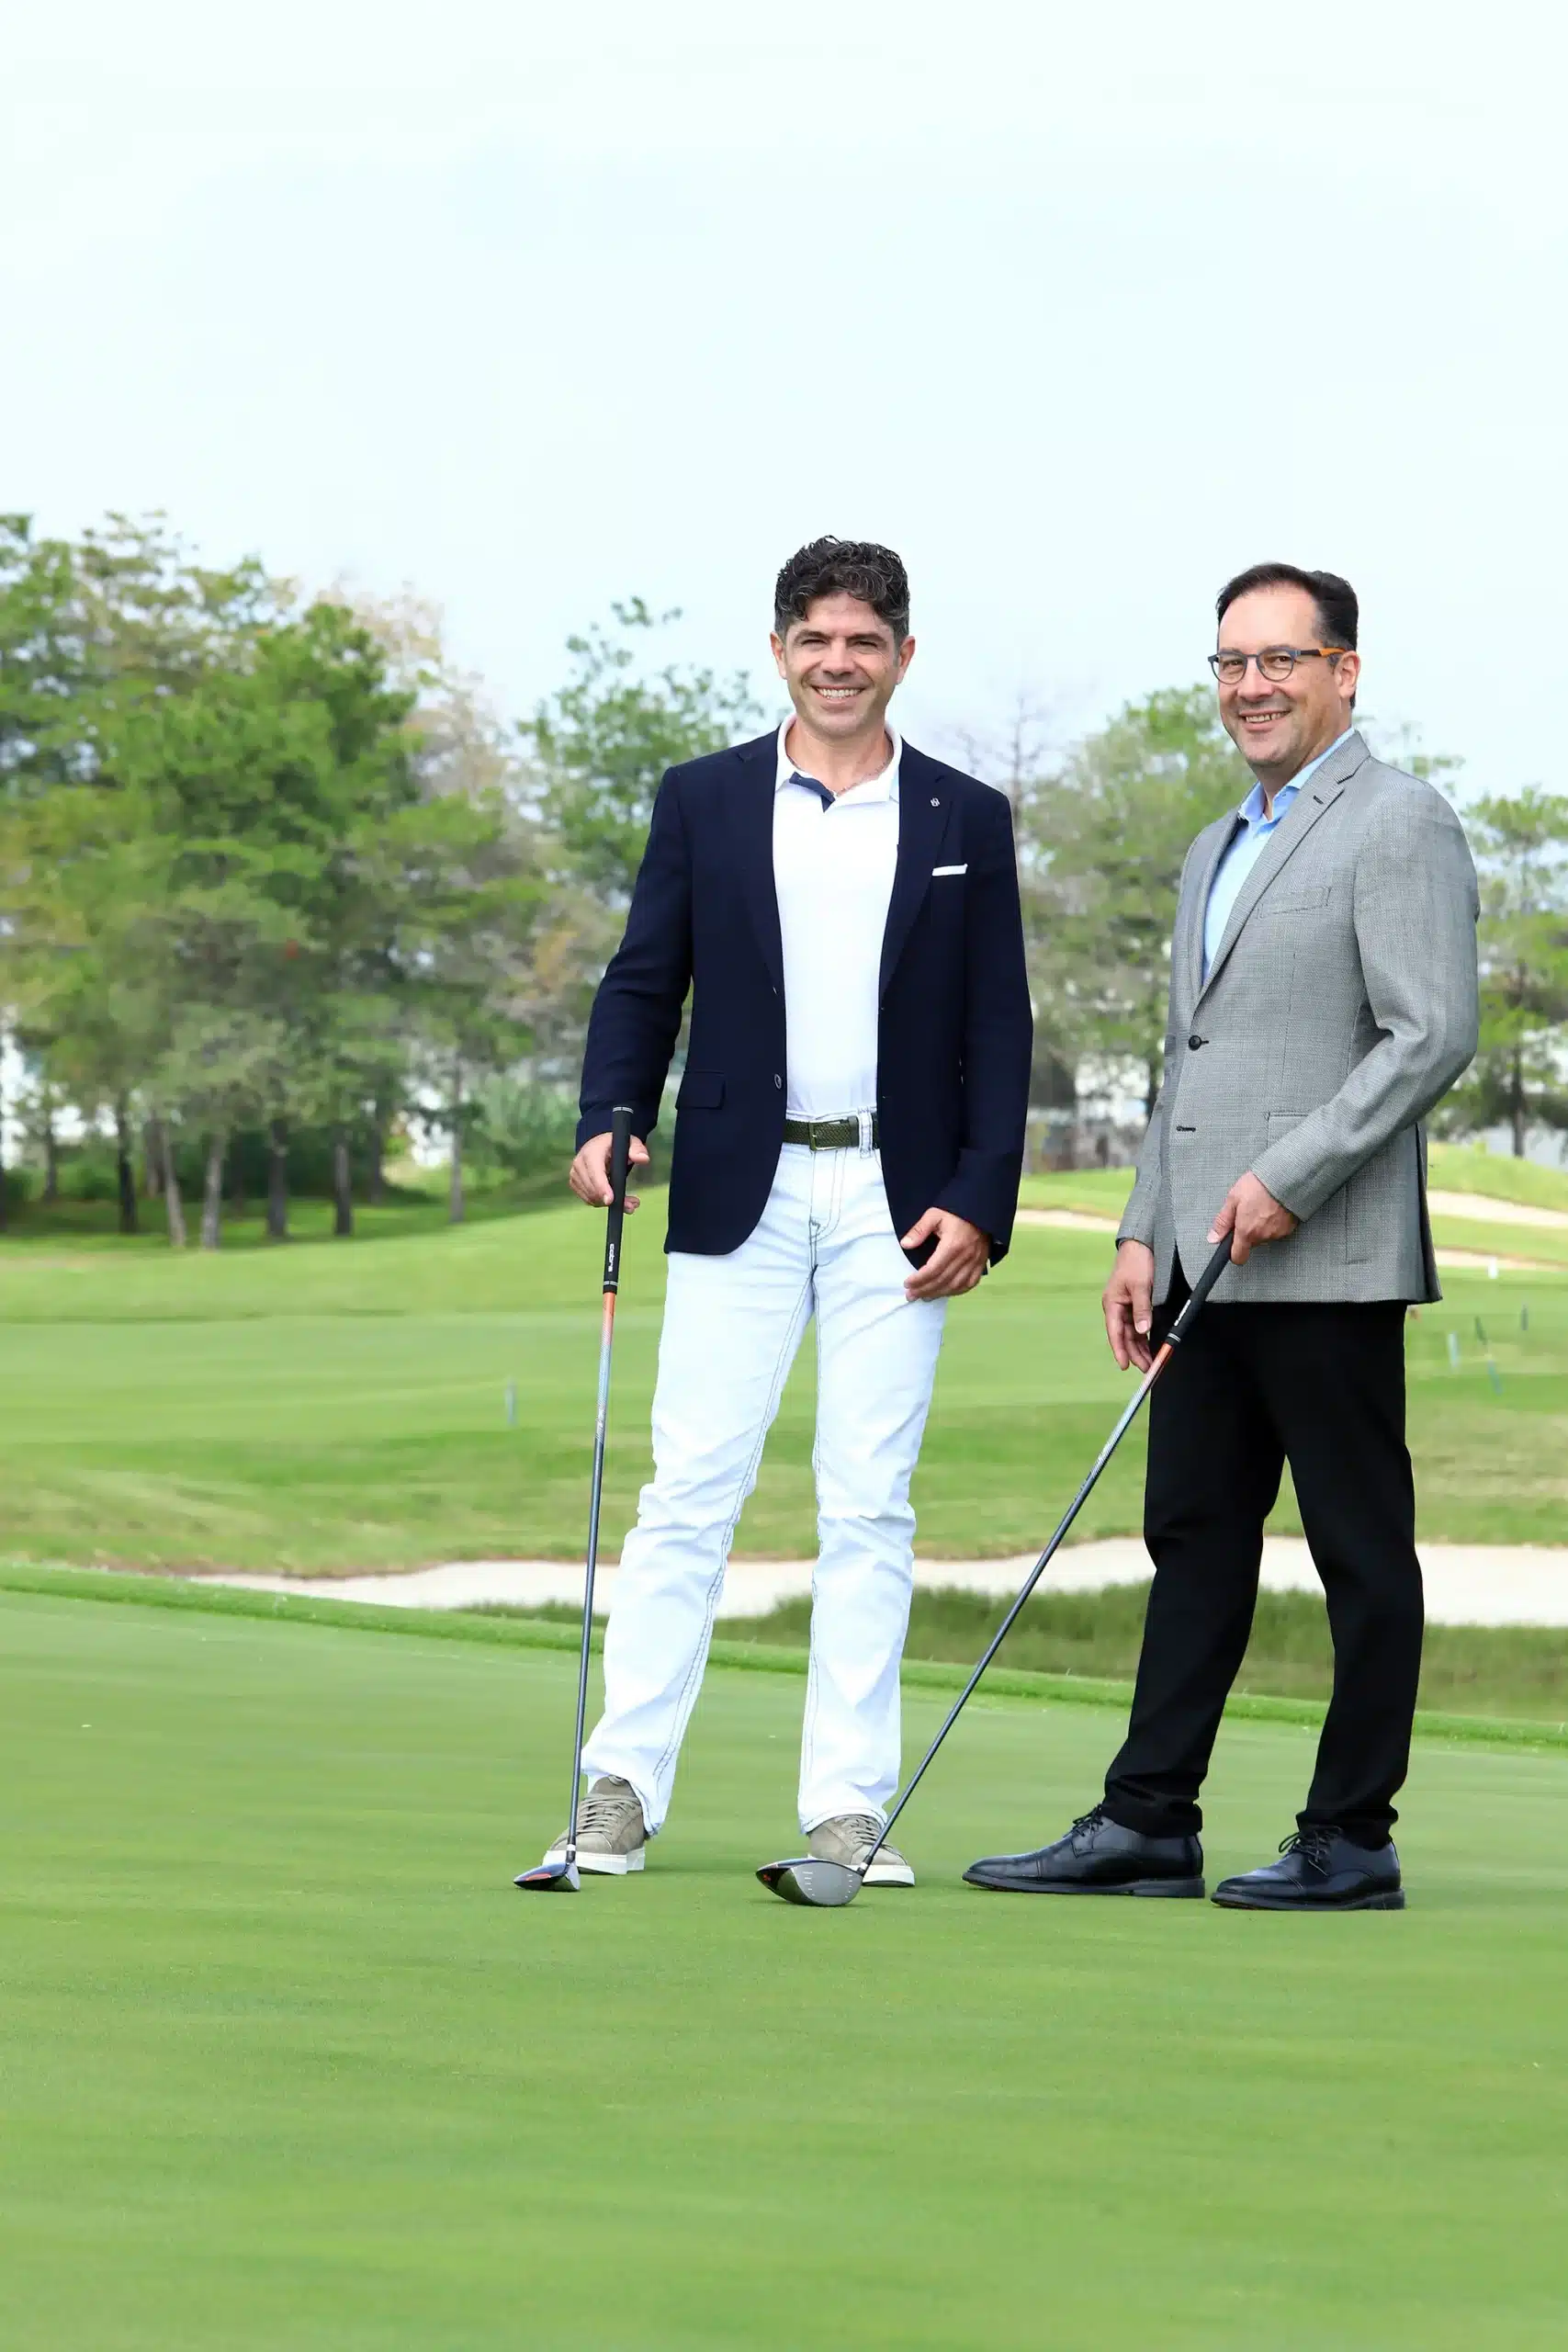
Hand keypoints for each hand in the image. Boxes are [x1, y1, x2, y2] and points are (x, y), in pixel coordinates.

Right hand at [569, 1130, 649, 1211]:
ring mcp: (575, 1175)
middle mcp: (579, 1163)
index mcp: (591, 1152)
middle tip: (634, 1204)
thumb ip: (637, 1149)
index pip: (595, 1172)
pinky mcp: (575, 1184)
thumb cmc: (615, 1144)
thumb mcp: (630, 1142)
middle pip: (593, 1189)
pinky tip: (617, 1201)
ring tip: (630, 1203)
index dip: (602, 1187)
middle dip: (613, 1200)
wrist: (599, 1145)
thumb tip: (643, 1159)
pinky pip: (589, 1200)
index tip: (611, 1200)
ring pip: (591, 1198)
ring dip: (610, 1204)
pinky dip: (603, 1203)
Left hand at [899, 1208, 988, 1300]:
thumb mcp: (934, 1215)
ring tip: (924, 1297)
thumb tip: (905, 1244)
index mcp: (952, 1245)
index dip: (919, 1280)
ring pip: (956, 1285)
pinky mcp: (982, 1263)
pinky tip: (945, 1293)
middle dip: (924, 1290)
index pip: (933, 1269)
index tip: (907, 1284)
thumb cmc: (955, 1212)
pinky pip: (970, 1283)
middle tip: (910, 1295)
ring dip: (939, 1293)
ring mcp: (976, 1262)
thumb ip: (919, 1230)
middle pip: (943, 1280)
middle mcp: (965, 1257)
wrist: (981, 1210)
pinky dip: (957, 1291)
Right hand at [1103, 1240, 1155, 1372]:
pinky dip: (1144, 1336)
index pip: (1115, 1333)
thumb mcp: (1140, 1286)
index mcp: (1112, 1304)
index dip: (1120, 1351)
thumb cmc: (1137, 1262)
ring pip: (1132, 1333)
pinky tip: (1151, 1345)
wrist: (1141, 1243)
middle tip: (1148, 1368)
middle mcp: (1117, 1308)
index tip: (1125, 1366)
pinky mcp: (1136, 1303)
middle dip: (1134, 1353)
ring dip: (1140, 1347)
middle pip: (1124, 1336)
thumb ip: (1142, 1309)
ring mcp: (1126, 1306)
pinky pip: (1139, 1324)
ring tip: (1151, 1361)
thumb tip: (1142, 1331)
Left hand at [1207, 1171, 1297, 1263]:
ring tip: (1261, 1206)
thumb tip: (1213, 1237)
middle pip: (1251, 1243)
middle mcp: (1263, 1236)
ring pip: (1264, 1236)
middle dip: (1247, 1232)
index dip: (1233, 1253)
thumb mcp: (1233, 1199)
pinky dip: (1274, 1222)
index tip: (1231, 1245)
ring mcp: (1278, 1232)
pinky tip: (1273, 1208)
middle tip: (1247, 1212)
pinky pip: (1278, 1230)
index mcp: (1246, 1231)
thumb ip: (1222, 1222)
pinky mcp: (1290, 1227)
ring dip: (1261, 1226)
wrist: (1286, 1176)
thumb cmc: (1259, 1185)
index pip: (1238, 1257)